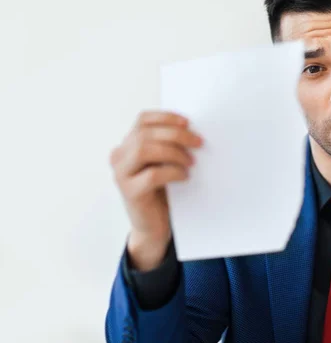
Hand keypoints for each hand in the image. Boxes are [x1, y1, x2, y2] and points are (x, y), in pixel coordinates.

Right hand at [110, 111, 201, 270]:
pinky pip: (152, 175)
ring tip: (191, 162)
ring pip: (144, 150)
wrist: (153, 225)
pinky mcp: (129, 192)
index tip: (187, 122)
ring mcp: (121, 174)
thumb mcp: (164, 163)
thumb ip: (168, 146)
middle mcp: (119, 156)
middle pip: (145, 134)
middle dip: (176, 135)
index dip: (165, 117)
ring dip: (173, 153)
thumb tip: (192, 130)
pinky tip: (184, 177)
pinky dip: (172, 172)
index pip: (142, 121)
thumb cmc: (162, 191)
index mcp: (127, 145)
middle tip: (198, 143)